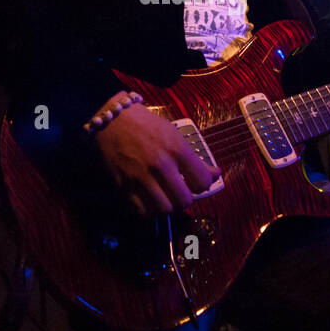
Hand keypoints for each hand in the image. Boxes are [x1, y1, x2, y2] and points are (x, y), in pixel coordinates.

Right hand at [91, 103, 220, 215]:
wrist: (113, 120)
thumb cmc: (146, 125)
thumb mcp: (175, 135)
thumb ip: (195, 158)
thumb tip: (216, 174)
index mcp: (176, 149)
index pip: (202, 182)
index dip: (202, 185)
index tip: (196, 183)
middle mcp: (161, 165)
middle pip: (184, 201)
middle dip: (184, 199)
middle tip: (179, 191)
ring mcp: (141, 177)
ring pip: (164, 209)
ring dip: (167, 206)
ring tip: (164, 197)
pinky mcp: (124, 186)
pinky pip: (143, 211)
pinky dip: (149, 210)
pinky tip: (149, 200)